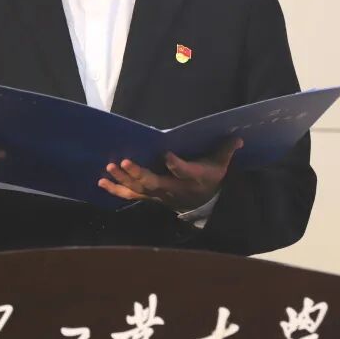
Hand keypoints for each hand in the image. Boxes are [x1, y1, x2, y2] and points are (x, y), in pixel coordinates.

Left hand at [97, 137, 242, 211]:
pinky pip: (130, 194)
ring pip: (139, 189)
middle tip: (124, 161)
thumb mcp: (221, 164)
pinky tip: (101, 181)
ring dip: (123, 179)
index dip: (176, 165)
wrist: (202, 202)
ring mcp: (158, 194)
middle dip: (138, 173)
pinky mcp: (149, 195)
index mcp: (192, 178)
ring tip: (110, 167)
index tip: (167, 155)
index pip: (184, 172)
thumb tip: (238, 136)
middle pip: (154, 183)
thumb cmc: (209, 177)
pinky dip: (115, 189)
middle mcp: (173, 188)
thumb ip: (226, 150)